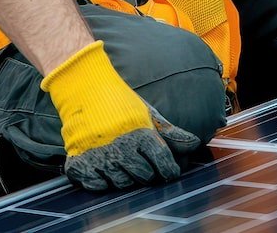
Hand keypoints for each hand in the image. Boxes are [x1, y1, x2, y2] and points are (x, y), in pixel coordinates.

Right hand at [42, 40, 200, 191]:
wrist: (84, 90)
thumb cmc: (120, 103)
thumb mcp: (147, 113)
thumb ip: (170, 132)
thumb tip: (196, 144)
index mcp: (140, 134)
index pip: (163, 164)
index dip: (169, 169)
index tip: (169, 170)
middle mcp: (121, 149)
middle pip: (144, 177)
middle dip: (147, 172)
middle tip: (140, 158)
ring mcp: (99, 159)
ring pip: (122, 184)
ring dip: (125, 176)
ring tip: (121, 158)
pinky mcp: (80, 165)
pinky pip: (98, 187)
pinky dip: (101, 180)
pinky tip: (103, 164)